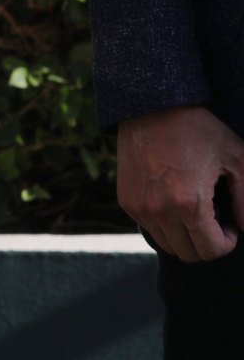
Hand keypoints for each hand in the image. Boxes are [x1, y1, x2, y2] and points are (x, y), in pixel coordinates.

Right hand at [117, 106, 243, 262]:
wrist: (150, 105)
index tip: (230, 225)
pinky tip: (174, 201)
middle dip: (207, 243)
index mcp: (189, 204)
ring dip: (185, 236)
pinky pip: (149, 228)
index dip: (228, 243)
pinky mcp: (126, 199)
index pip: (211, 251)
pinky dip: (165, 224)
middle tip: (215, 220)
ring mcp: (139, 206)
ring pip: (168, 245)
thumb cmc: (198, 129)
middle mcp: (160, 211)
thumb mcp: (237, 159)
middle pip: (189, 254)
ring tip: (194, 212)